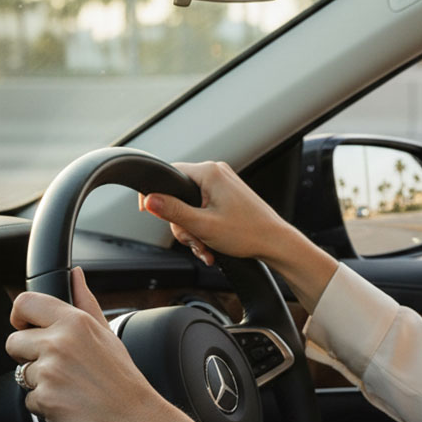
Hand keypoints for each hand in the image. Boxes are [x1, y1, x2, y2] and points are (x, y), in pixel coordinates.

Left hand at [5, 267, 207, 421]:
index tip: (26, 327)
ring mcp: (50, 372)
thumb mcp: (107, 332)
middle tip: (57, 366)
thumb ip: (85, 301)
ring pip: (20, 374)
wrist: (135, 418)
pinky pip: (28, 400)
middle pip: (13, 342)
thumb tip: (76, 275)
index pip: (24, 303)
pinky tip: (68, 402)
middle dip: (27, 356)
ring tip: (69, 386)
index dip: (19, 317)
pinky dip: (44, 404)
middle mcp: (59, 343)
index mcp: (74, 322)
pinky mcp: (45, 399)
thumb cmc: (123, 378)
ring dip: (39, 383)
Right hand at [140, 161, 338, 312]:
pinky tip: (211, 246)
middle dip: (183, 224)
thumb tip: (149, 200)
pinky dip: (204, 228)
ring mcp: (223, 184)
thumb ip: (173, 211)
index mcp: (209, 172)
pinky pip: (204, 209)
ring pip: (191, 206)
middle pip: (179, 195)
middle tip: (195, 242)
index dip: (155, 194)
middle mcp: (216, 173)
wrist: (275, 243)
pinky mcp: (228, 196)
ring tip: (206, 248)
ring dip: (194, 231)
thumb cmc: (246, 233)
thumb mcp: (202, 226)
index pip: (169, 174)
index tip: (146, 210)